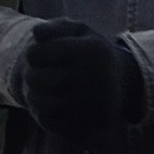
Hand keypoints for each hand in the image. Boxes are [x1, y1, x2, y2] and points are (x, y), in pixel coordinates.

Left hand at [13, 21, 143, 135]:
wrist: (123, 80)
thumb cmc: (90, 52)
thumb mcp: (78, 31)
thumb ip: (54, 28)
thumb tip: (37, 33)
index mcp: (91, 50)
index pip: (36, 55)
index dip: (32, 54)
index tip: (39, 55)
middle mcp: (96, 78)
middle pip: (37, 80)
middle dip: (30, 76)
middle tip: (37, 75)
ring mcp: (94, 105)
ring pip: (42, 104)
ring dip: (35, 96)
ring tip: (42, 90)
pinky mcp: (91, 126)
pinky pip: (50, 123)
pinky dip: (45, 114)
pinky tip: (53, 106)